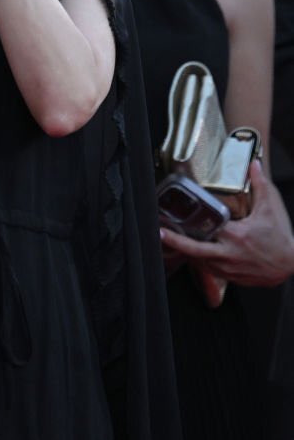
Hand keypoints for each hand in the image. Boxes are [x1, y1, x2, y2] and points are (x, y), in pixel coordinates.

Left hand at [160, 161, 293, 286]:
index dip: (189, 222)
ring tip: (169, 240)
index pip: (207, 228)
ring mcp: (228, 268)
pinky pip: (208, 270)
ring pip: (198, 262)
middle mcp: (229, 253)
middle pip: (195, 251)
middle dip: (174, 243)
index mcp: (236, 235)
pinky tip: (190, 252)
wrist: (291, 265)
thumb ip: (259, 184)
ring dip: (184, 252)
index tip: (172, 216)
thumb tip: (253, 163)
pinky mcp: (230, 277)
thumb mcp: (270, 208)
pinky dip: (197, 261)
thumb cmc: (280, 238)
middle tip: (159, 233)